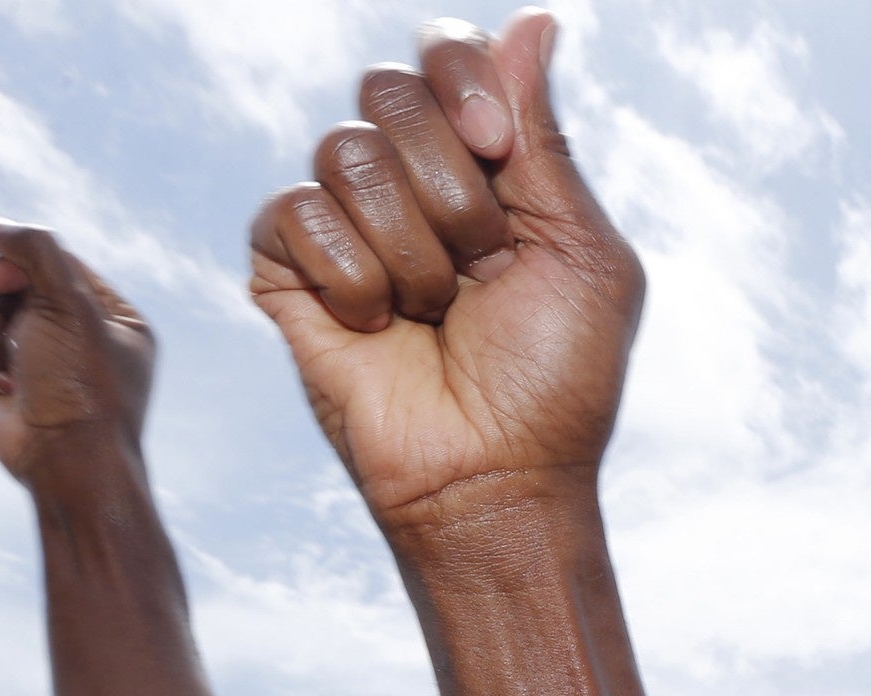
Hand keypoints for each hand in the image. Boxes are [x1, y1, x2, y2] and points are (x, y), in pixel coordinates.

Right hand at [0, 223, 152, 497]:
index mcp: (110, 315)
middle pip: (10, 277)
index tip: (3, 275)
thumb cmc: (81, 387)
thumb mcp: (70, 305)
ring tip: (1, 355)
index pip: (52, 260)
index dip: (18, 258)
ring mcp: (32, 355)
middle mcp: (72, 332)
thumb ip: (35, 251)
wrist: (66, 464)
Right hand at [248, 12, 642, 532]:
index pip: (446, 53)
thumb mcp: (583, 252)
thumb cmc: (556, 380)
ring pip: (345, 153)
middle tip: (482, 266)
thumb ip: (547, 138)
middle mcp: (409, 178)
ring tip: (436, 314)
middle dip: (451, 187)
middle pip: (390, 89)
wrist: (495, 475)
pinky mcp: (287, 266)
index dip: (464, 82)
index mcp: (485, 164)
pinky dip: (351, 275)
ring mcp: (344, 219)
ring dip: (411, 249)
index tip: (497, 148)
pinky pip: (294, 211)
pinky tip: (379, 327)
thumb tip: (537, 19)